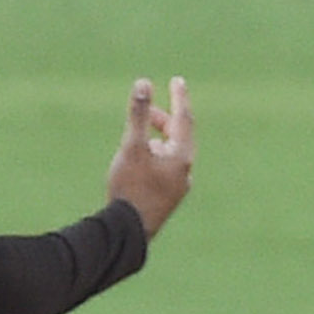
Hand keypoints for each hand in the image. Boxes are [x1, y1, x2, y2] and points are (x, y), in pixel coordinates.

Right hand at [107, 76, 192, 236]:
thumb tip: (143, 83)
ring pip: (173, 154)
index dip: (179, 98)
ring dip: (159, 139)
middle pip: (180, 137)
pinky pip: (167, 169)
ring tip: (141, 135)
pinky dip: (157, 156)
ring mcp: (178, 187)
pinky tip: (142, 161)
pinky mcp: (168, 199)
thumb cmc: (130, 187)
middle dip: (164, 120)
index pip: (184, 119)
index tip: (177, 81)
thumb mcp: (132, 146)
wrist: (128, 232)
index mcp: (182, 157)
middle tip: (147, 110)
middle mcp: (185, 172)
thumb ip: (138, 114)